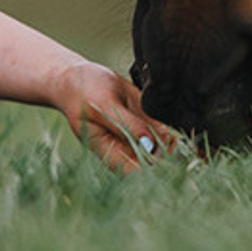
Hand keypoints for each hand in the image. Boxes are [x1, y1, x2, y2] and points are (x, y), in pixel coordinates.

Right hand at [49, 59, 180, 169]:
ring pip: (161, 148)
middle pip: (152, 163)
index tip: (165, 149)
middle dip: (167, 153)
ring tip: (172, 133)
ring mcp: (136, 136)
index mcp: (110, 152)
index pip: (136, 172)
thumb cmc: (82, 93)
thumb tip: (149, 142)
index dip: (153, 165)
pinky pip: (162, 132)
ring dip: (171, 142)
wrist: (78, 78)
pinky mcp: (144, 122)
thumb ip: (125, 125)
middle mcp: (125, 147)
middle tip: (173, 139)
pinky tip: (170, 120)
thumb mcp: (102, 105)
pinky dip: (169, 128)